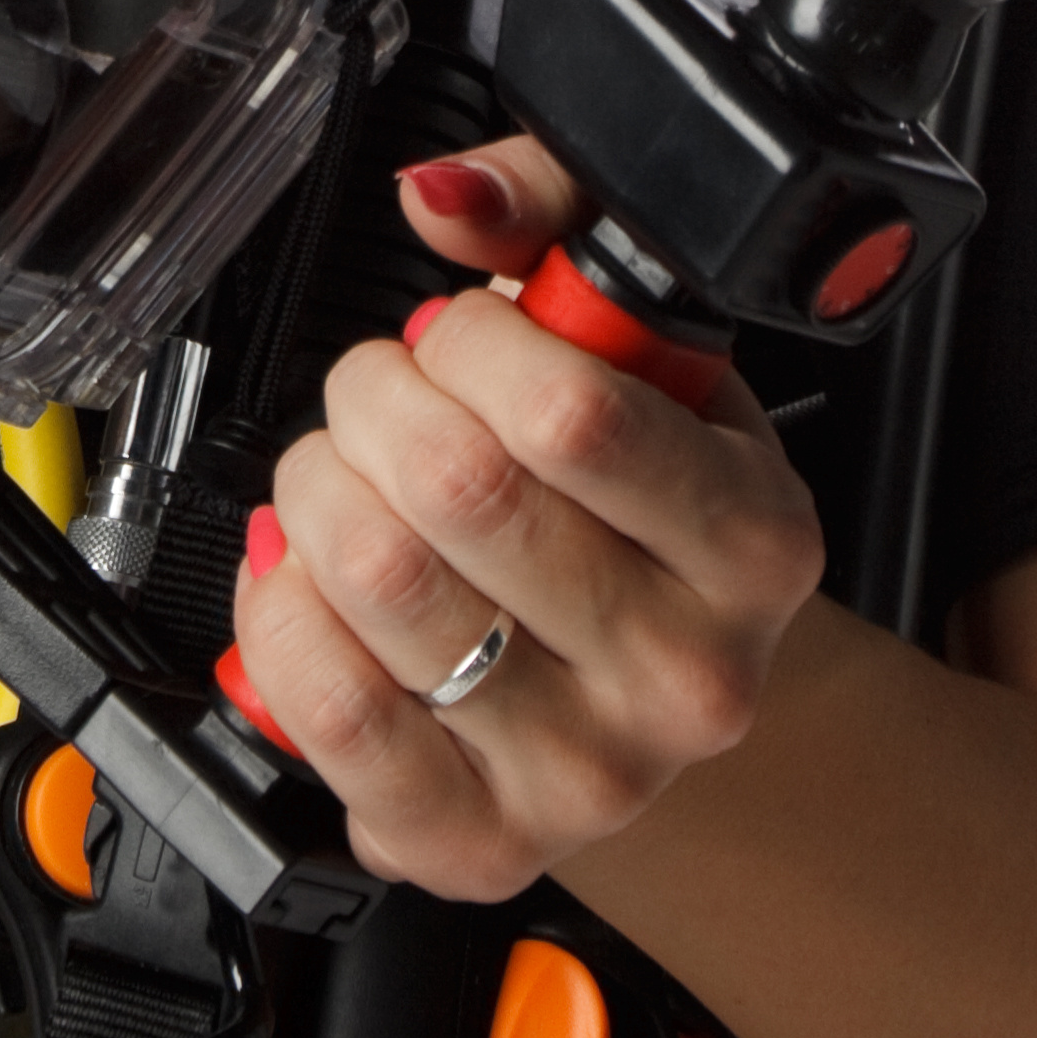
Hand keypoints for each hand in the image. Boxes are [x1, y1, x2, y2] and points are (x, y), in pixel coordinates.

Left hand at [227, 129, 823, 900]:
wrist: (642, 686)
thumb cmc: (627, 502)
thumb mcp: (637, 342)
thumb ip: (546, 222)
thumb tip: (446, 196)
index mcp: (755, 541)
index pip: (573, 413)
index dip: (466, 343)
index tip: (451, 339)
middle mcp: (686, 674)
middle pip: (456, 488)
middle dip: (373, 401)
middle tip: (383, 402)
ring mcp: (586, 773)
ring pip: (378, 582)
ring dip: (316, 494)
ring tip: (347, 486)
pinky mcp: (477, 841)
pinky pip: (326, 708)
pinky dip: (281, 613)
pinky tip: (311, 582)